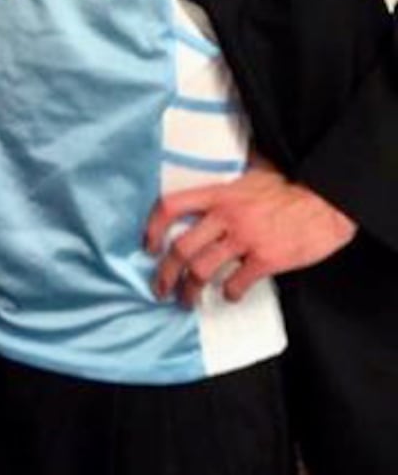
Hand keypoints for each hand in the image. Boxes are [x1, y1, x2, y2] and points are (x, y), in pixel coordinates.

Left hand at [145, 161, 356, 306]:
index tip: (148, 246)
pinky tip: (229, 296)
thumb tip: (207, 179)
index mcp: (218, 194)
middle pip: (181, 248)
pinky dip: (230, 293)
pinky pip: (238, 283)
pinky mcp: (266, 259)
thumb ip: (225, 182)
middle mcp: (225, 217)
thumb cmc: (287, 185)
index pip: (170, 206)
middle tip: (160, 288)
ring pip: (202, 270)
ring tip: (186, 301)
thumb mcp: (248, 173)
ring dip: (189, 290)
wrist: (325, 201)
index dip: (153, 228)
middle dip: (165, 273)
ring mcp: (245, 239)